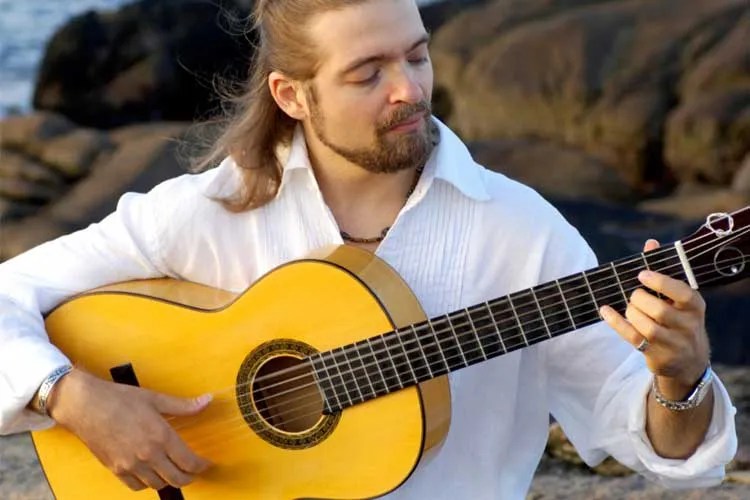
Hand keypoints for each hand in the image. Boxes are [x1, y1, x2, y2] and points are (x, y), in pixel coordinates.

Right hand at [47, 368, 211, 490]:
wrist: (85, 405)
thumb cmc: (119, 399)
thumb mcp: (155, 398)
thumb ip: (183, 405)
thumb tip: (207, 400)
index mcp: (161, 436)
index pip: (189, 461)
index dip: (201, 466)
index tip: (206, 464)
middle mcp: (148, 454)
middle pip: (177, 478)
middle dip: (189, 477)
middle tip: (194, 471)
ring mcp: (130, 465)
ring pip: (158, 484)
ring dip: (169, 480)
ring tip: (173, 470)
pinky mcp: (116, 469)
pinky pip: (137, 486)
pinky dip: (147, 483)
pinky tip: (151, 473)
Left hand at [599, 239, 709, 398]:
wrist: (688, 360)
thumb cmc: (678, 319)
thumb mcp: (677, 298)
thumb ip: (663, 271)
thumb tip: (651, 243)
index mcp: (695, 306)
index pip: (682, 292)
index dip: (660, 282)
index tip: (641, 274)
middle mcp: (688, 325)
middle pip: (660, 311)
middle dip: (639, 299)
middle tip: (634, 296)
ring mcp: (674, 343)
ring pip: (647, 327)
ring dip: (631, 313)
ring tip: (629, 308)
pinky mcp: (658, 356)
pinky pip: (633, 338)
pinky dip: (616, 323)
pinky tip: (605, 311)